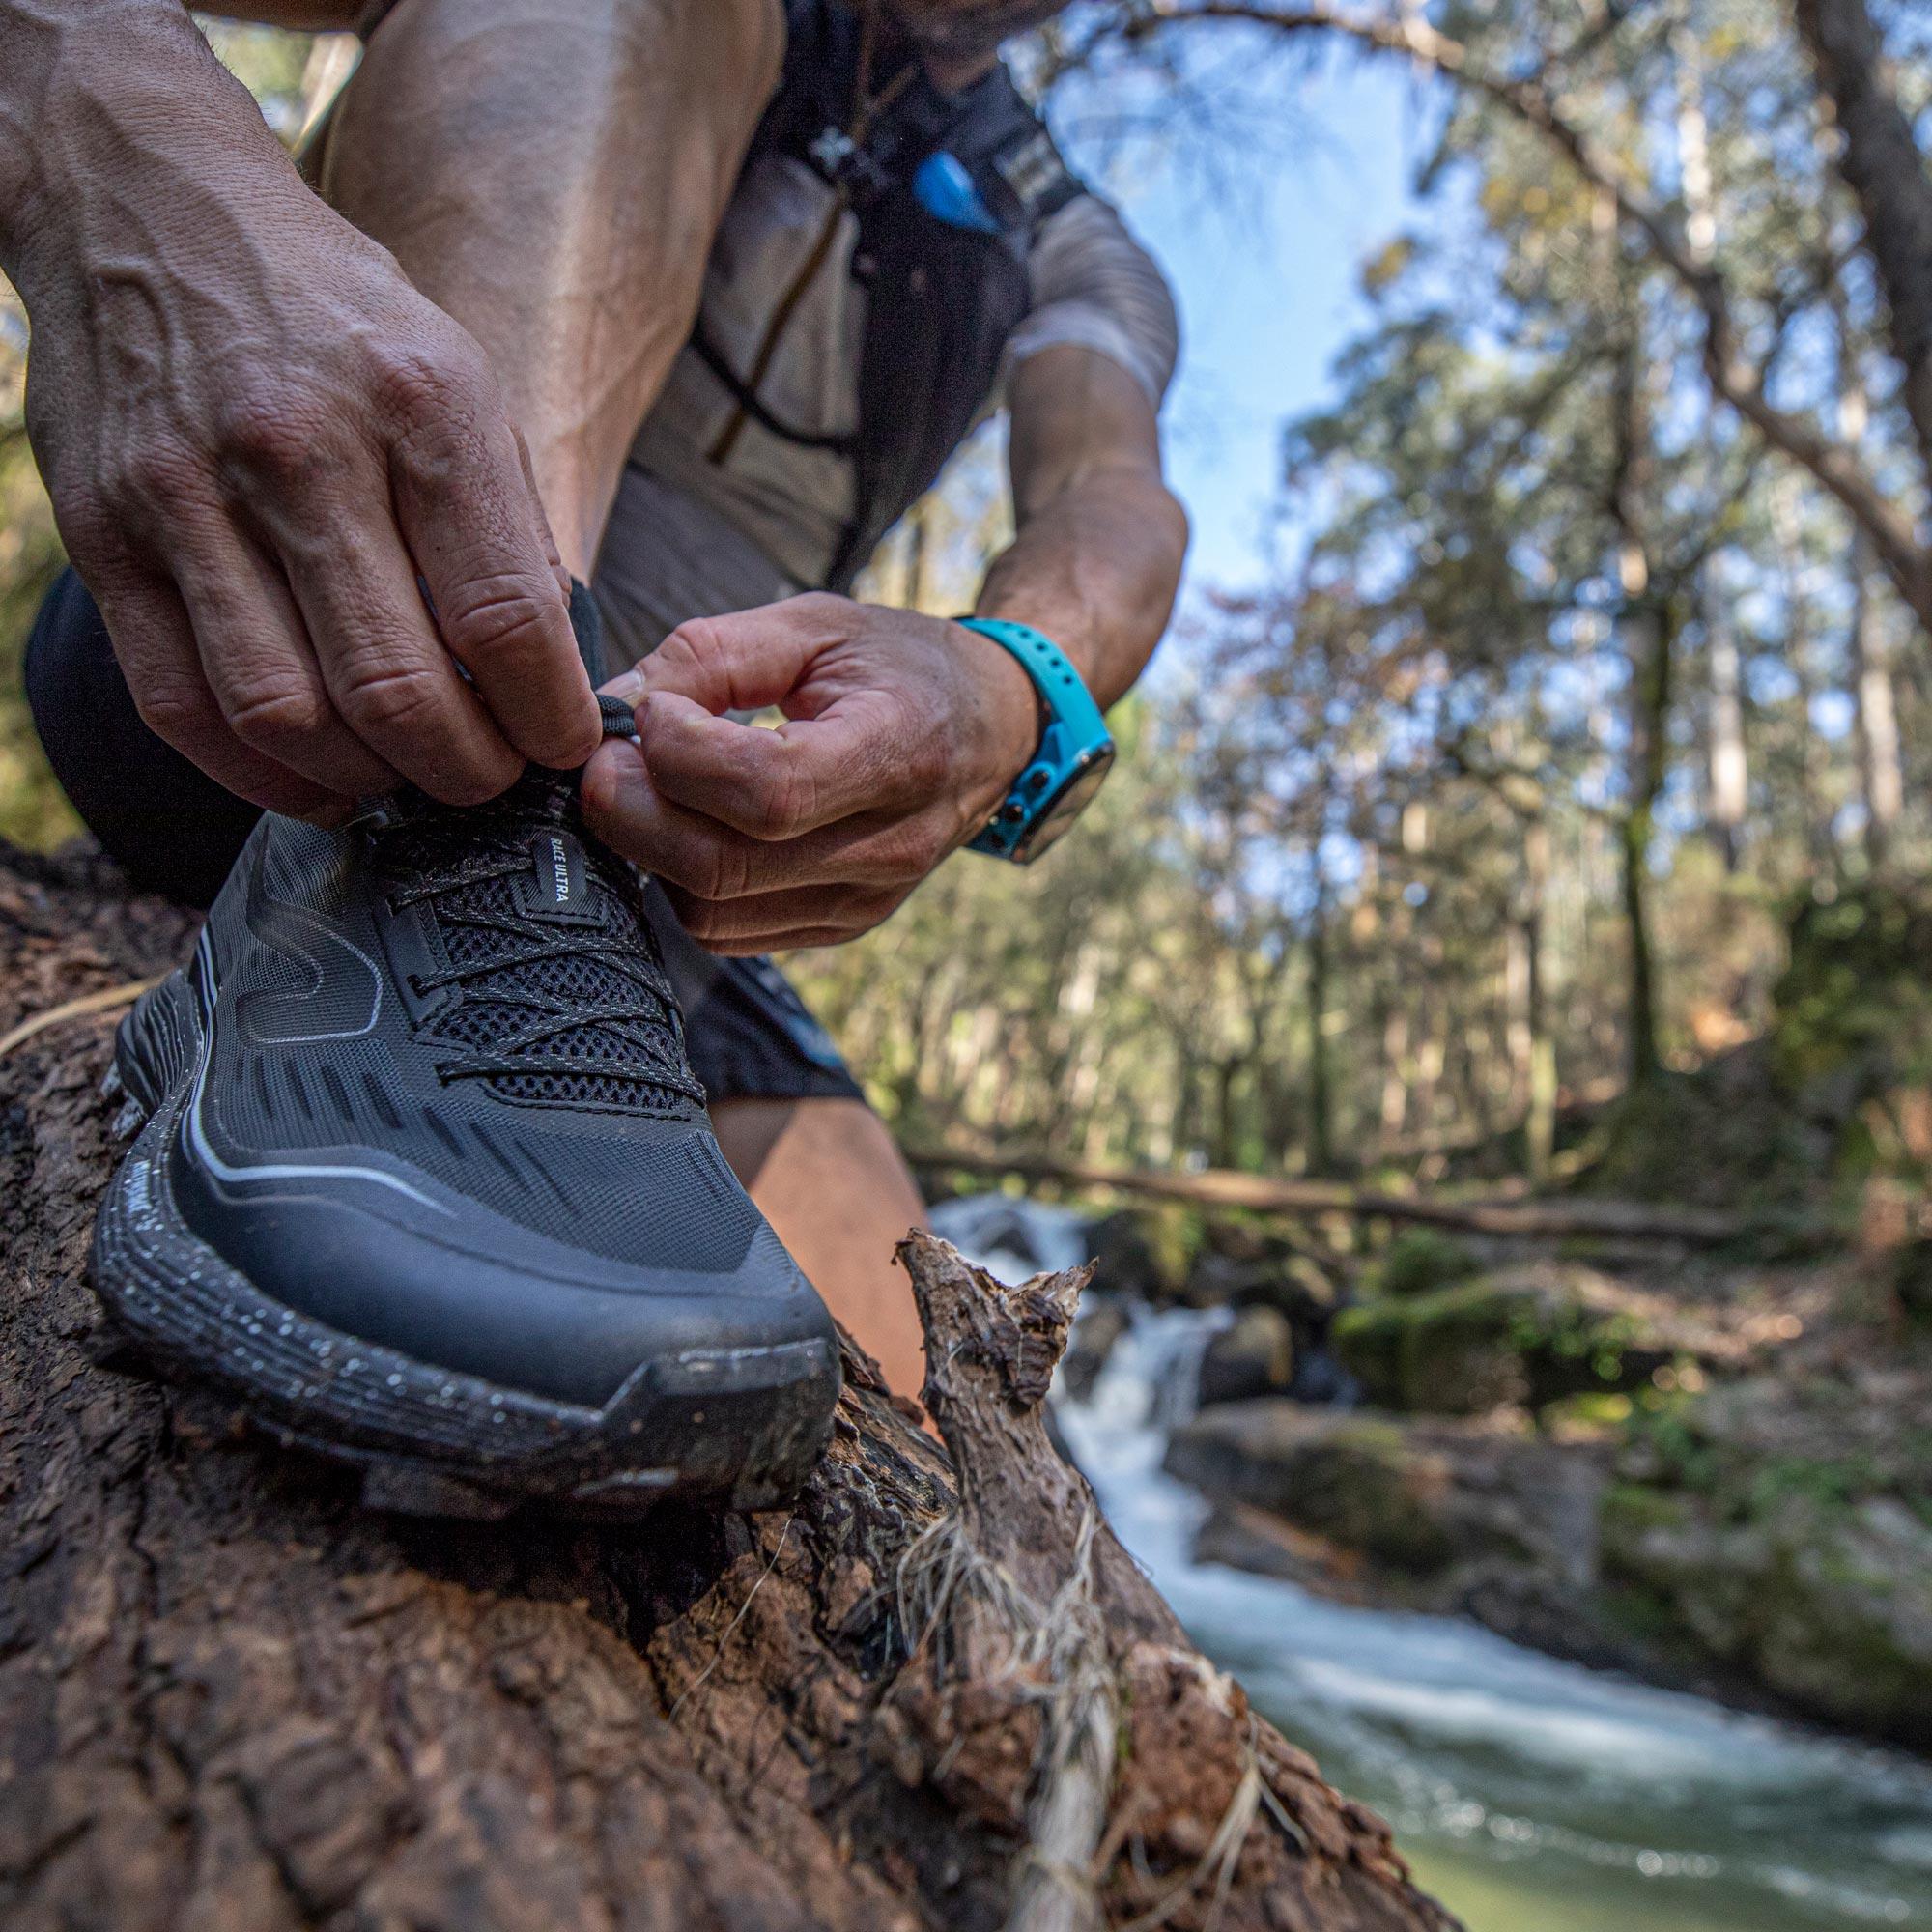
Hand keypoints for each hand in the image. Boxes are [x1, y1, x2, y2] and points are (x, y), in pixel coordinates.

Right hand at [14, 101, 598, 814]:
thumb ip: (504, 526)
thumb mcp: (459, 378)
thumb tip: (547, 678)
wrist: (147, 206)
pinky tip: (318, 782)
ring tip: (407, 782)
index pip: (504, 619)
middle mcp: (299, 449)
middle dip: (464, 773)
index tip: (562, 748)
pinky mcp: (102, 534)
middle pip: (396, 690)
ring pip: (286, 717)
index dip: (546, 718)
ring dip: (366, 783)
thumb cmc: (335, 316)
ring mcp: (186, 494)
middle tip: (489, 784)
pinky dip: (259, 778)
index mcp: (418, 404)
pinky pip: (182, 706)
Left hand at [581, 594, 1041, 950]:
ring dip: (651, 848)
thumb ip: (710, 656)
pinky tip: (688, 822)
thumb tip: (615, 706)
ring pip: (710, 909)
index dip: (681, 754)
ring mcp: (864, 901)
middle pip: (723, 865)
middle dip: (633, 811)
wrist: (989, 729)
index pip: (768, 789)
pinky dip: (680, 881)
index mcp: (899, 751)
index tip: (650, 710)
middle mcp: (890, 845)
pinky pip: (723, 930)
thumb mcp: (813, 626)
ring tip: (649, 784)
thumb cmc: (897, 665)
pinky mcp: (839, 926)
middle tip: (604, 758)